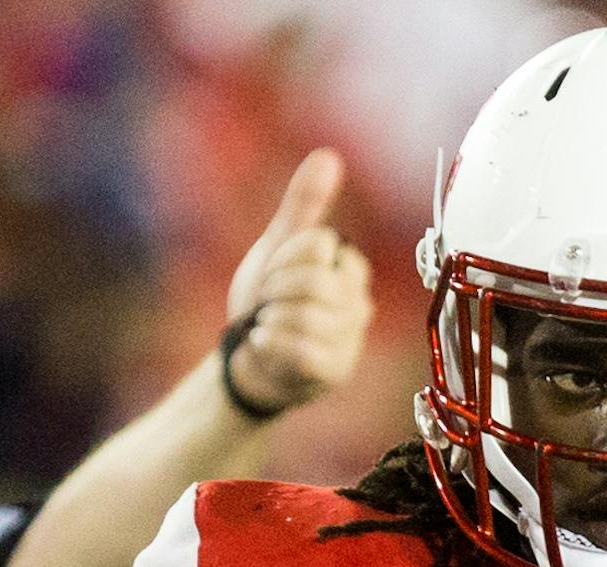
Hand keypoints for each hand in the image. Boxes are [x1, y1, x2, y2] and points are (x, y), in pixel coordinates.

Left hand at [222, 148, 372, 413]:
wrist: (248, 360)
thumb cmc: (268, 302)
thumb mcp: (278, 249)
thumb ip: (303, 206)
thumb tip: (328, 155)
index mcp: (350, 267)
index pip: (317, 245)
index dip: (282, 258)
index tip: (271, 274)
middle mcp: (358, 302)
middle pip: (314, 282)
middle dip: (274, 291)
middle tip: (266, 303)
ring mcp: (350, 339)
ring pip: (305, 316)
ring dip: (270, 319)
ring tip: (267, 325)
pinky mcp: (336, 370)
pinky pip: (301, 350)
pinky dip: (270, 344)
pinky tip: (266, 344)